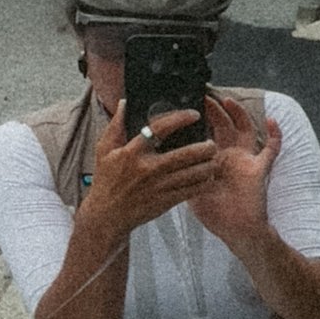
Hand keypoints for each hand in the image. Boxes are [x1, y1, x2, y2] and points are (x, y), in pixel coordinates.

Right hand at [84, 97, 215, 238]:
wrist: (107, 215)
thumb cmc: (106, 180)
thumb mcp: (104, 149)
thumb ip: (116, 125)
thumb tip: (124, 103)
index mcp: (132, 152)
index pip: (159, 129)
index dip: (180, 118)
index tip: (194, 114)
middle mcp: (148, 168)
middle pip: (185, 154)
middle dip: (204, 147)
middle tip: (212, 142)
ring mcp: (158, 186)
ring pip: (192, 174)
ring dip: (208, 165)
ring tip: (215, 158)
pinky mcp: (165, 201)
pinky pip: (190, 191)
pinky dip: (203, 183)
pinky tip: (209, 177)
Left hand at [188, 89, 280, 250]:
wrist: (237, 231)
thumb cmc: (216, 214)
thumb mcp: (192, 192)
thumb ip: (182, 176)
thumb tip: (163, 163)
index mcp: (212, 160)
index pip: (205, 133)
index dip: (199, 120)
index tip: (188, 105)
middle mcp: (229, 156)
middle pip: (222, 125)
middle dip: (213, 110)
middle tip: (203, 95)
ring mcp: (245, 160)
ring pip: (244, 129)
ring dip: (238, 114)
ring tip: (227, 100)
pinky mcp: (258, 168)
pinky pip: (271, 150)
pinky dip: (275, 135)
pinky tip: (272, 120)